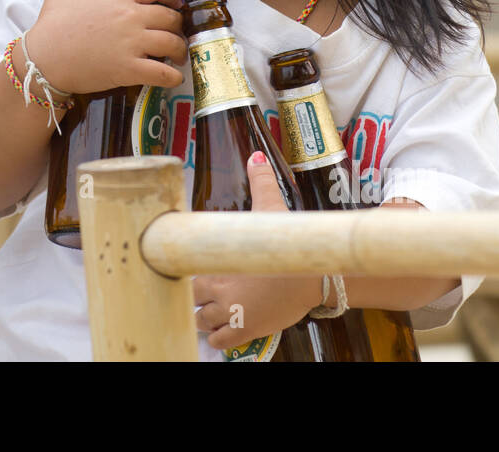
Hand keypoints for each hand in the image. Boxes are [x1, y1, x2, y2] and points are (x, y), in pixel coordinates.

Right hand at [24, 0, 187, 94]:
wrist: (42, 59)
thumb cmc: (51, 25)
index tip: (175, 2)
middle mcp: (129, 16)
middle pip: (170, 16)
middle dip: (177, 26)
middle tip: (176, 34)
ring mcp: (131, 43)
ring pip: (172, 43)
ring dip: (180, 50)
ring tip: (179, 57)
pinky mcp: (128, 69)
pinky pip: (162, 73)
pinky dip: (173, 77)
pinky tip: (174, 78)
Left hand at [193, 151, 325, 349]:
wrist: (315, 279)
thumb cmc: (290, 244)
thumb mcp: (273, 208)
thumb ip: (261, 182)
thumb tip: (255, 155)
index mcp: (218, 262)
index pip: (183, 267)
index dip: (183, 268)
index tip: (188, 266)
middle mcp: (219, 290)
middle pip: (188, 298)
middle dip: (191, 296)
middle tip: (203, 290)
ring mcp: (231, 313)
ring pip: (199, 322)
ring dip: (202, 317)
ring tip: (211, 309)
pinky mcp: (245, 331)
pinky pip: (219, 343)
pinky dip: (217, 338)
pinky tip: (223, 329)